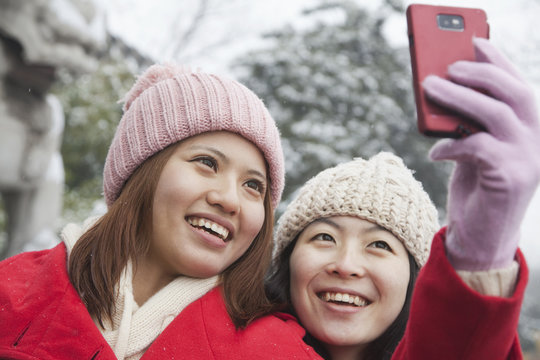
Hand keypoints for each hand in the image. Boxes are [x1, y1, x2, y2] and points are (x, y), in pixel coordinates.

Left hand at [424, 38, 539, 270]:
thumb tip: (444, 88)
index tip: (475, 42)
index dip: (498, 60)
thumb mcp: (475, 148)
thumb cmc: (476, 188)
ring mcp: (528, 159)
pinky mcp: (511, 178)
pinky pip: (478, 147)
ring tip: (428, 88)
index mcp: (531, 129)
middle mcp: (538, 140)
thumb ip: (471, 122)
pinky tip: (435, 151)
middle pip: (512, 92)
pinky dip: (451, 145)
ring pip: (494, 114)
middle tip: (444, 68)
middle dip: (477, 73)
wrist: (482, 238)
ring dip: (457, 98)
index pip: (519, 85)